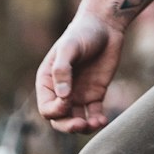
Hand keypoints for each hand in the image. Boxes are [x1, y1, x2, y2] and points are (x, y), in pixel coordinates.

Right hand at [36, 11, 124, 133]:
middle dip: (68, 126)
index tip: (67, 101)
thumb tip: (62, 96)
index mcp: (48, 81)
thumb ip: (62, 70)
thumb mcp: (69, 48)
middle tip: (81, 124)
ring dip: (84, 127)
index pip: (46, 107)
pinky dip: (97, 121)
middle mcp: (61, 91)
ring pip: (76, 120)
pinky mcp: (95, 94)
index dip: (55, 110)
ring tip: (96, 123)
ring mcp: (78, 94)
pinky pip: (94, 114)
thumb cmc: (83, 33)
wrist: (106, 26)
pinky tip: (103, 120)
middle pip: (59, 119)